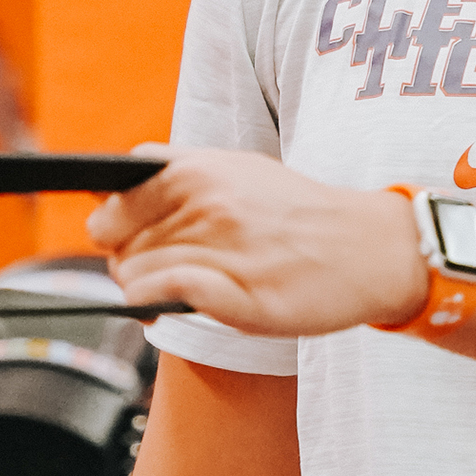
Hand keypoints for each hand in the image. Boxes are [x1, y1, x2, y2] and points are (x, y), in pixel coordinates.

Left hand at [87, 146, 427, 334]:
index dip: (116, 223)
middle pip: (120, 243)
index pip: (115, 198)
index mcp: (201, 170)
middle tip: (164, 267)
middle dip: (131, 260)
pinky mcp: (237, 294)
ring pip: (134, 273)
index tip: (129, 236)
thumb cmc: (301, 215)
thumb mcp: (239, 169)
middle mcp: (207, 204)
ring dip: (145, 288)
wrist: (370, 248)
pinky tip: (171, 306)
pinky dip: (153, 303)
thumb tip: (105, 201)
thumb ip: (176, 175)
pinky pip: (159, 296)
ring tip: (180, 287)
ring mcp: (222, 248)